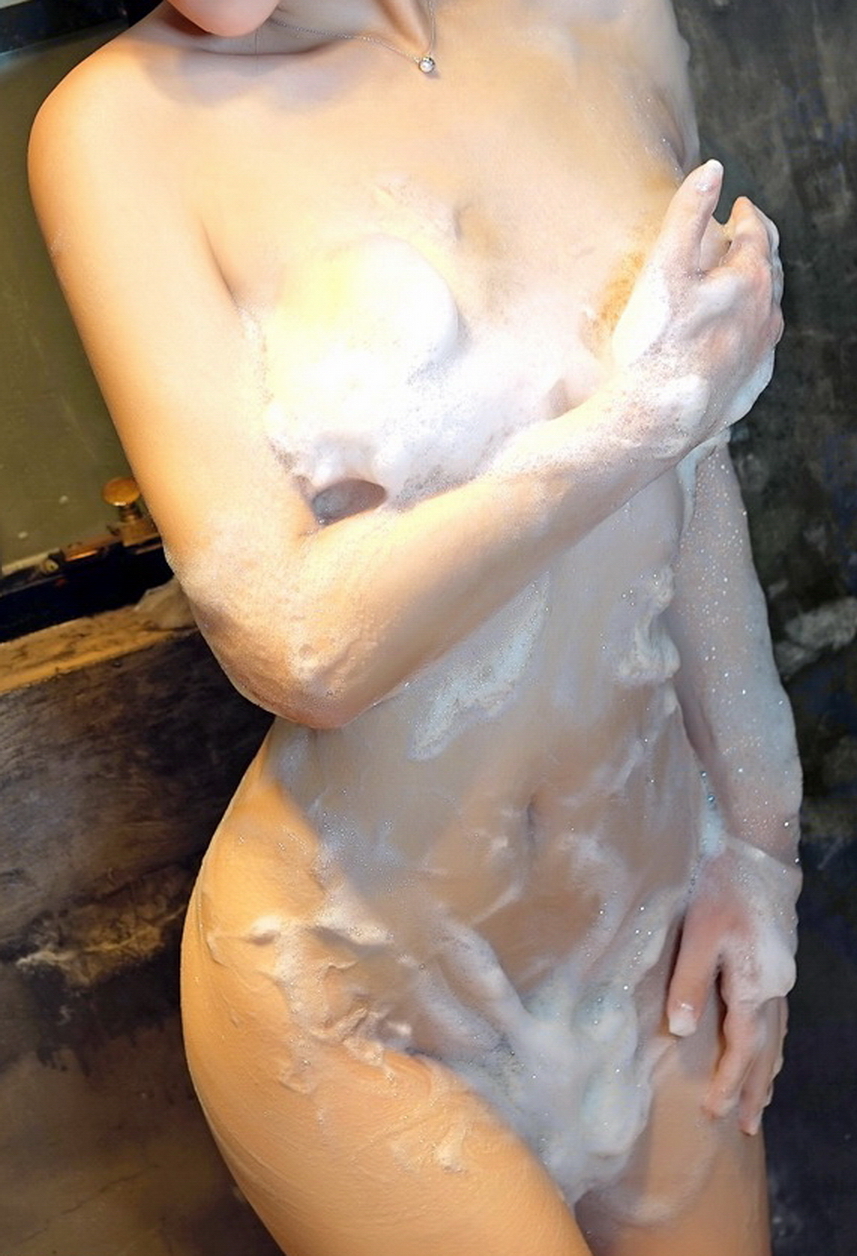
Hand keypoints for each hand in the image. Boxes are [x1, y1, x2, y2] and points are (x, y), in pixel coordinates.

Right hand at [612, 160, 783, 456]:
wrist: (652, 420)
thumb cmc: (653, 345)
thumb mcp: (664, 267)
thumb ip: (687, 214)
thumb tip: (713, 169)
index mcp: (749, 282)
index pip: (757, 235)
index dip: (747, 215)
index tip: (738, 205)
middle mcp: (763, 318)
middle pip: (769, 272)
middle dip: (758, 248)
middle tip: (746, 236)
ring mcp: (757, 357)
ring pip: (768, 314)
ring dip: (759, 292)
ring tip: (745, 284)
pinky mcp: (745, 389)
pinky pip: (758, 354)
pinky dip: (752, 335)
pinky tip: (741, 340)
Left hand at [666, 835, 800, 1134]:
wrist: (756, 850)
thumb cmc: (722, 887)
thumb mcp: (699, 934)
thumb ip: (690, 983)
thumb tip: (683, 1032)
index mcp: (756, 986)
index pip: (743, 1049)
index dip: (727, 1082)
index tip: (713, 1111)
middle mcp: (776, 988)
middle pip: (767, 1051)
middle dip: (754, 1089)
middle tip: (746, 1126)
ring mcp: (780, 975)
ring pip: (777, 1036)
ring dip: (766, 1070)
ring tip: (758, 1101)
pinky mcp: (776, 962)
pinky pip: (778, 1017)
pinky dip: (772, 1042)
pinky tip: (766, 1048)